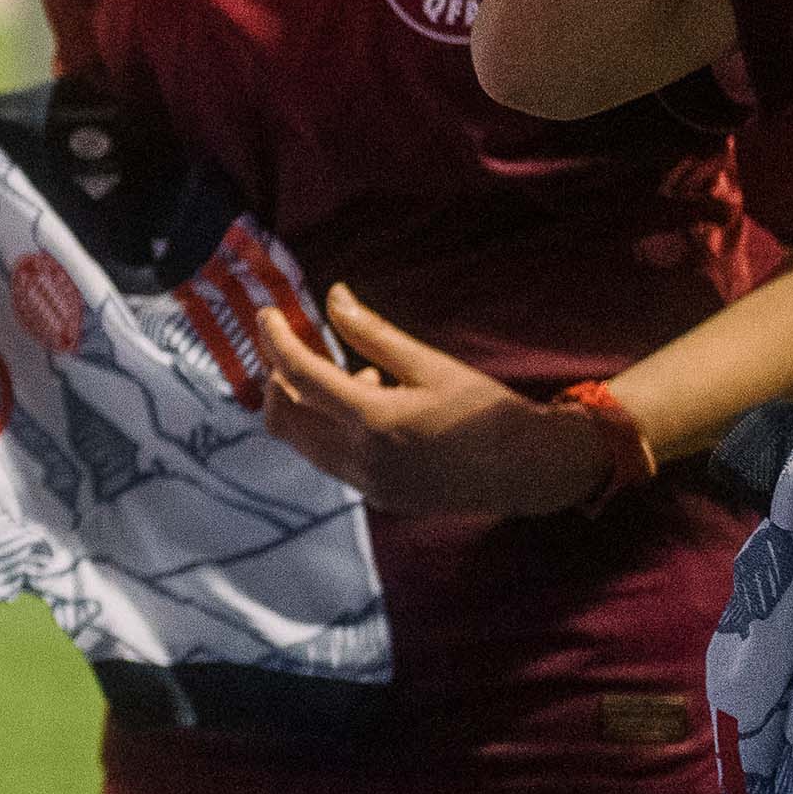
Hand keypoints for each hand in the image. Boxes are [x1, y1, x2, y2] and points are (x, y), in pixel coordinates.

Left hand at [252, 286, 626, 516]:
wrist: (527, 471)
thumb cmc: (485, 411)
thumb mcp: (430, 365)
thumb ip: (373, 334)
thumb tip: (332, 296)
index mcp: (375, 422)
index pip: (300, 379)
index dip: (276, 342)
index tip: (266, 315)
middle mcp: (361, 460)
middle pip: (283, 419)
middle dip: (278, 378)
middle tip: (300, 344)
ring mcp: (366, 485)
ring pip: (303, 443)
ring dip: (305, 404)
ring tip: (357, 374)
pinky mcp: (377, 496)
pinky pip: (330, 459)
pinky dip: (330, 428)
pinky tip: (373, 403)